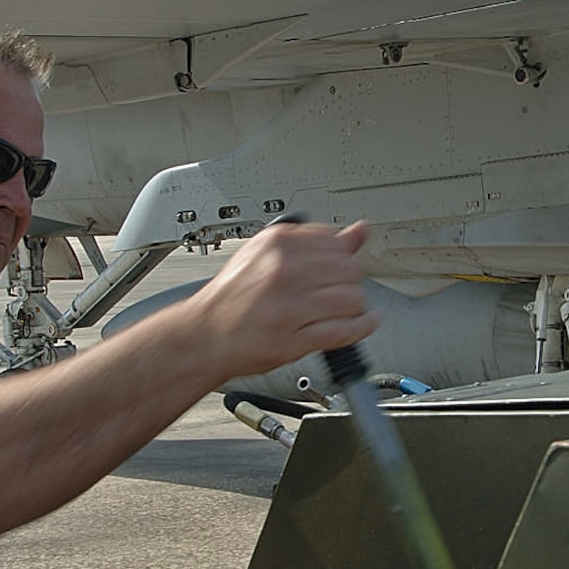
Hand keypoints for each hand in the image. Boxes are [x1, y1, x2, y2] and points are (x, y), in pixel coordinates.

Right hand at [190, 220, 376, 376]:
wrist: (204, 334)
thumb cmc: (233, 295)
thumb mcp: (268, 254)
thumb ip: (315, 242)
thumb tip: (359, 231)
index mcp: (278, 243)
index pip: (337, 242)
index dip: (342, 257)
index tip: (336, 268)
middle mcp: (284, 270)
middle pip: (350, 270)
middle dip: (350, 282)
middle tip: (338, 291)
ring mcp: (290, 305)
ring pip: (352, 299)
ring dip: (354, 307)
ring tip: (343, 310)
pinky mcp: (294, 338)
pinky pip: (344, 330)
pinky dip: (361, 328)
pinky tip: (363, 323)